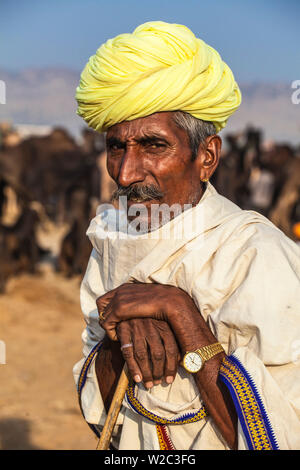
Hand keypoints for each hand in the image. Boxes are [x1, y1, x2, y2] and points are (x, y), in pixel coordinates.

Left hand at [96, 282, 215, 351]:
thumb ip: (141, 302)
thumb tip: (138, 308)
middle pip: (102, 304)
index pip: (107, 296)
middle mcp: (121, 290)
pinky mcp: (120, 308)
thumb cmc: (166, 304)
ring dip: (107, 326)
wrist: (172, 302)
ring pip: (103, 314)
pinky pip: (107, 322)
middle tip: (111, 328)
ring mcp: (120, 298)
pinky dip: (110, 332)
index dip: (107, 308)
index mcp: (128, 287)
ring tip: (116, 336)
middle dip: (105, 317)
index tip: (113, 319)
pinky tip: (118, 338)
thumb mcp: (151, 300)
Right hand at [116, 318, 180, 388]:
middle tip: (157, 383)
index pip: (171, 349)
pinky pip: (128, 352)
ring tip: (148, 384)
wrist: (128, 306)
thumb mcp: (163, 326)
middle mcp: (152, 325)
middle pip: (157, 354)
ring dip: (146, 373)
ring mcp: (137, 327)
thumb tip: (183, 362)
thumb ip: (172, 341)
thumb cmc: (150, 321)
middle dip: (158, 372)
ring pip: (143, 355)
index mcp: (164, 324)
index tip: (169, 380)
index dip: (171, 367)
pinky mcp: (124, 329)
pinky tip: (137, 378)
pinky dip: (133, 368)